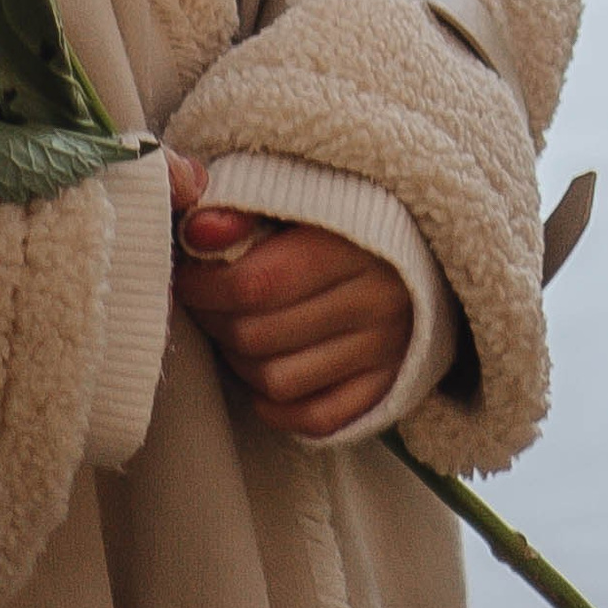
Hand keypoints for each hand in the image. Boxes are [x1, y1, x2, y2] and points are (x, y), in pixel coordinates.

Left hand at [169, 175, 413, 441]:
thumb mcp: (300, 190)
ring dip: (240, 363)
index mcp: (355, 241)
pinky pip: (317, 417)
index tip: (184, 273)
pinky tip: (263, 377)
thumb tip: (195, 232)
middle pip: (260, 335)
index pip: (258, 282)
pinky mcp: (387, 385)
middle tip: (203, 302)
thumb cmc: (343, 210)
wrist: (423, 243)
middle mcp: (377, 300)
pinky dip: (278, 406)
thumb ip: (245, 207)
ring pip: (279, 381)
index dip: (205, 284)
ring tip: (233, 332)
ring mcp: (385, 349)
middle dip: (215, 321)